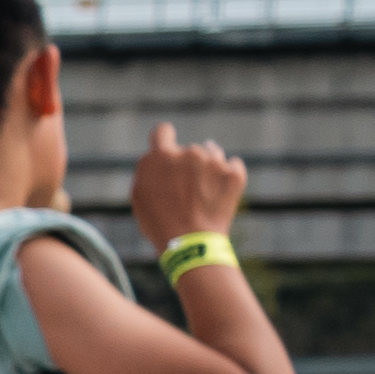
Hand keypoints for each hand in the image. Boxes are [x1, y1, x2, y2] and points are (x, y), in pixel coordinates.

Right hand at [131, 128, 248, 250]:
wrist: (191, 242)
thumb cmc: (159, 222)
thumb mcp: (140, 195)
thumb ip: (149, 170)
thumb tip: (158, 158)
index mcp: (161, 156)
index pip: (162, 131)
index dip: (164, 139)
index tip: (167, 150)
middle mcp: (188, 152)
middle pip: (188, 151)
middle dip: (186, 165)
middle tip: (185, 191)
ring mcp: (213, 161)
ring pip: (211, 156)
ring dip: (206, 170)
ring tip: (203, 195)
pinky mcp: (234, 172)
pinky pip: (231, 166)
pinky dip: (226, 177)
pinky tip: (218, 195)